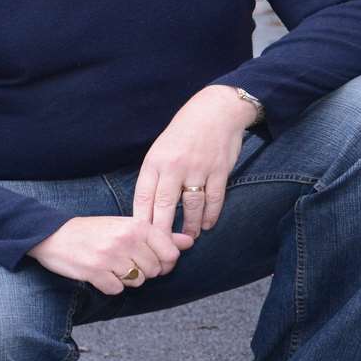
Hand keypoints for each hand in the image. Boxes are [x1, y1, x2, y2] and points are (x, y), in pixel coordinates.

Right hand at [26, 215, 196, 293]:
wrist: (54, 234)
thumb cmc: (95, 230)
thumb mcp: (128, 226)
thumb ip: (159, 236)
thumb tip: (189, 242)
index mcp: (137, 226)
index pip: (171, 253)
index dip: (166, 262)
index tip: (155, 261)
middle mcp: (126, 240)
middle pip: (155, 270)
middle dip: (144, 271)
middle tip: (127, 262)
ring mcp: (110, 257)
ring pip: (138, 281)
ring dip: (128, 279)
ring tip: (113, 266)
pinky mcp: (95, 272)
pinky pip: (117, 290)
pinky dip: (111, 286)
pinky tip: (101, 274)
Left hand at [132, 85, 254, 237]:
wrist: (216, 111)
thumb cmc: (185, 132)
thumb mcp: (161, 149)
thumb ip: (156, 176)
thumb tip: (149, 208)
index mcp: (155, 162)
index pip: (144, 198)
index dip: (141, 221)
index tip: (140, 239)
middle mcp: (174, 166)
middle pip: (164, 207)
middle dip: (162, 232)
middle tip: (162, 250)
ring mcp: (198, 168)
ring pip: (191, 206)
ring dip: (190, 226)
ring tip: (189, 238)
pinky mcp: (219, 170)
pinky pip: (214, 199)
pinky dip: (210, 215)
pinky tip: (207, 224)